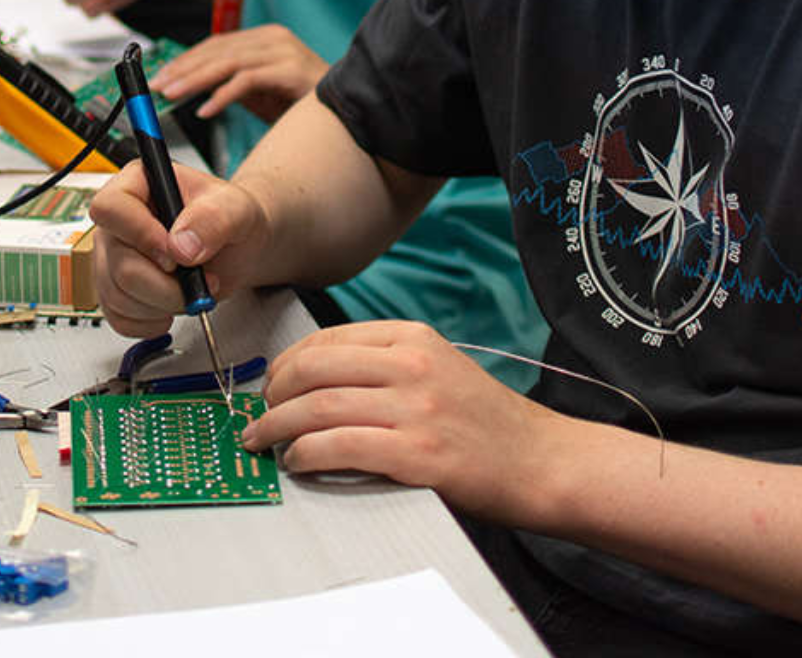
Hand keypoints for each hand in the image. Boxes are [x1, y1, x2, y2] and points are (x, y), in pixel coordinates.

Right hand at [88, 159, 270, 336]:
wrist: (236, 247)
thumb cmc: (229, 218)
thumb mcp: (235, 208)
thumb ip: (213, 219)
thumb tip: (181, 246)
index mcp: (136, 185)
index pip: (110, 208)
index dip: (141, 236)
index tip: (176, 256)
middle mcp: (117, 222)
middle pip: (119, 264)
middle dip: (166, 285)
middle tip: (202, 279)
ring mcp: (111, 258)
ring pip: (118, 295)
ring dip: (164, 304)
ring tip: (192, 289)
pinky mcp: (114, 290)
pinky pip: (120, 318)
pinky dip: (151, 321)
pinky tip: (173, 305)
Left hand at [151, 25, 327, 122]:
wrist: (347, 112)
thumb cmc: (302, 103)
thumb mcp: (260, 91)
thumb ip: (232, 84)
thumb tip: (195, 86)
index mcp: (264, 38)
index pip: (215, 44)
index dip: (185, 59)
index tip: (161, 75)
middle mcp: (273, 38)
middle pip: (217, 50)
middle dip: (183, 69)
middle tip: (158, 86)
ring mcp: (284, 51)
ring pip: (227, 62)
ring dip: (195, 80)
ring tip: (172, 95)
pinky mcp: (291, 70)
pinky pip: (247, 80)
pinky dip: (223, 96)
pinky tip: (206, 110)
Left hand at [242, 321, 551, 516]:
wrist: (543, 462)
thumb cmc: (488, 423)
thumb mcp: (439, 368)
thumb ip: (386, 364)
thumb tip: (316, 379)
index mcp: (413, 338)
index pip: (327, 339)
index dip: (286, 364)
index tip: (270, 384)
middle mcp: (412, 366)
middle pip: (314, 369)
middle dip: (273, 394)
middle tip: (258, 416)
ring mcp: (416, 410)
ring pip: (319, 407)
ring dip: (278, 427)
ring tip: (264, 442)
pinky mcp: (418, 455)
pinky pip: (340, 447)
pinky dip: (306, 455)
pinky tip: (298, 462)